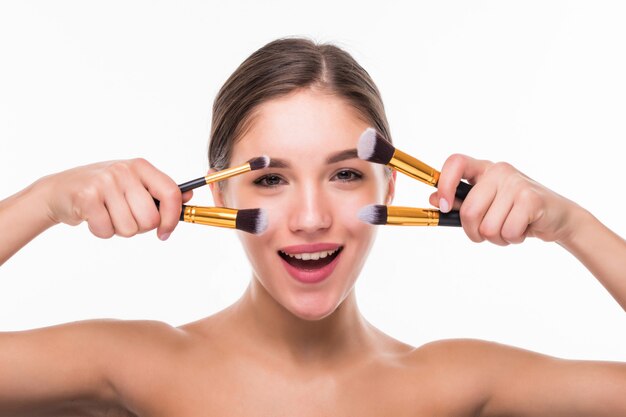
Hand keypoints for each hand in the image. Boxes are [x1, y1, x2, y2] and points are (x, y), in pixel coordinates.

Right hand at [37, 159, 191, 239]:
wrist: (59, 190)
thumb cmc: (102, 190)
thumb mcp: (133, 184)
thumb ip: (160, 192)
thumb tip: (188, 198)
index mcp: (141, 167)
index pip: (171, 193)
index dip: (172, 218)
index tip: (165, 232)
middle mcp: (124, 171)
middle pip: (150, 219)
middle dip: (139, 228)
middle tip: (124, 217)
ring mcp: (105, 182)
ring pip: (130, 228)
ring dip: (119, 230)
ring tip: (107, 215)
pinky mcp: (87, 197)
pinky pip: (107, 230)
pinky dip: (101, 231)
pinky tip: (93, 218)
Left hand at [429, 154, 581, 245]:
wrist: (559, 217)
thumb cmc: (517, 212)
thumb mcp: (487, 205)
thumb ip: (460, 202)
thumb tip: (432, 199)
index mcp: (484, 169)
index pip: (455, 162)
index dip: (443, 184)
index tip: (442, 206)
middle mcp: (499, 171)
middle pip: (469, 211)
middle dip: (475, 232)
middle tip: (489, 233)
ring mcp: (516, 183)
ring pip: (488, 227)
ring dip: (497, 238)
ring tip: (510, 229)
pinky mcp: (531, 199)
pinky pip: (507, 231)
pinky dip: (512, 239)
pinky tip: (523, 230)